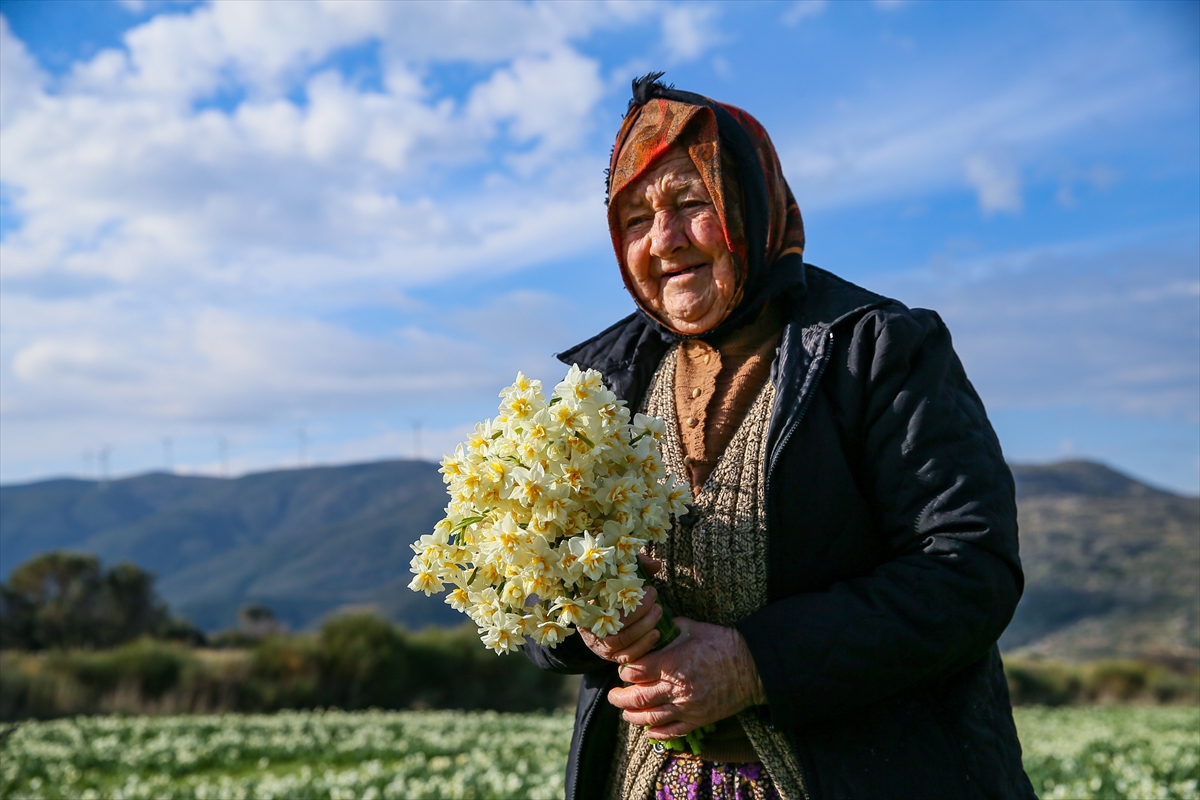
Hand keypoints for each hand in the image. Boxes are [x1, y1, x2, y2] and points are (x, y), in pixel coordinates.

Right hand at [578, 555, 663, 664]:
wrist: (606, 619)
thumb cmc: (612, 593)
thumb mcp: (619, 577)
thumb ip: (635, 567)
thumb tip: (655, 564)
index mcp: (586, 606)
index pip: (600, 600)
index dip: (622, 593)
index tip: (642, 585)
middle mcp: (589, 627)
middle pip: (613, 620)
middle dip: (638, 608)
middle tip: (654, 595)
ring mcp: (600, 644)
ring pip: (622, 640)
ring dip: (644, 626)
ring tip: (658, 611)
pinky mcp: (612, 657)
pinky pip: (627, 655)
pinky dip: (644, 645)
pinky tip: (656, 633)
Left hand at [606, 616, 765, 738]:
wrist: (753, 667)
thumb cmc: (723, 643)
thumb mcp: (693, 628)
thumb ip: (668, 629)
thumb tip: (651, 626)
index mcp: (672, 663)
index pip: (635, 672)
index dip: (625, 672)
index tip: (623, 671)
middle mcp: (676, 688)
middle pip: (637, 698)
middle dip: (619, 698)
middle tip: (612, 695)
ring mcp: (687, 707)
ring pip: (650, 718)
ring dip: (632, 716)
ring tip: (625, 712)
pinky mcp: (698, 720)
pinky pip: (671, 731)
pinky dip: (656, 732)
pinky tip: (648, 729)